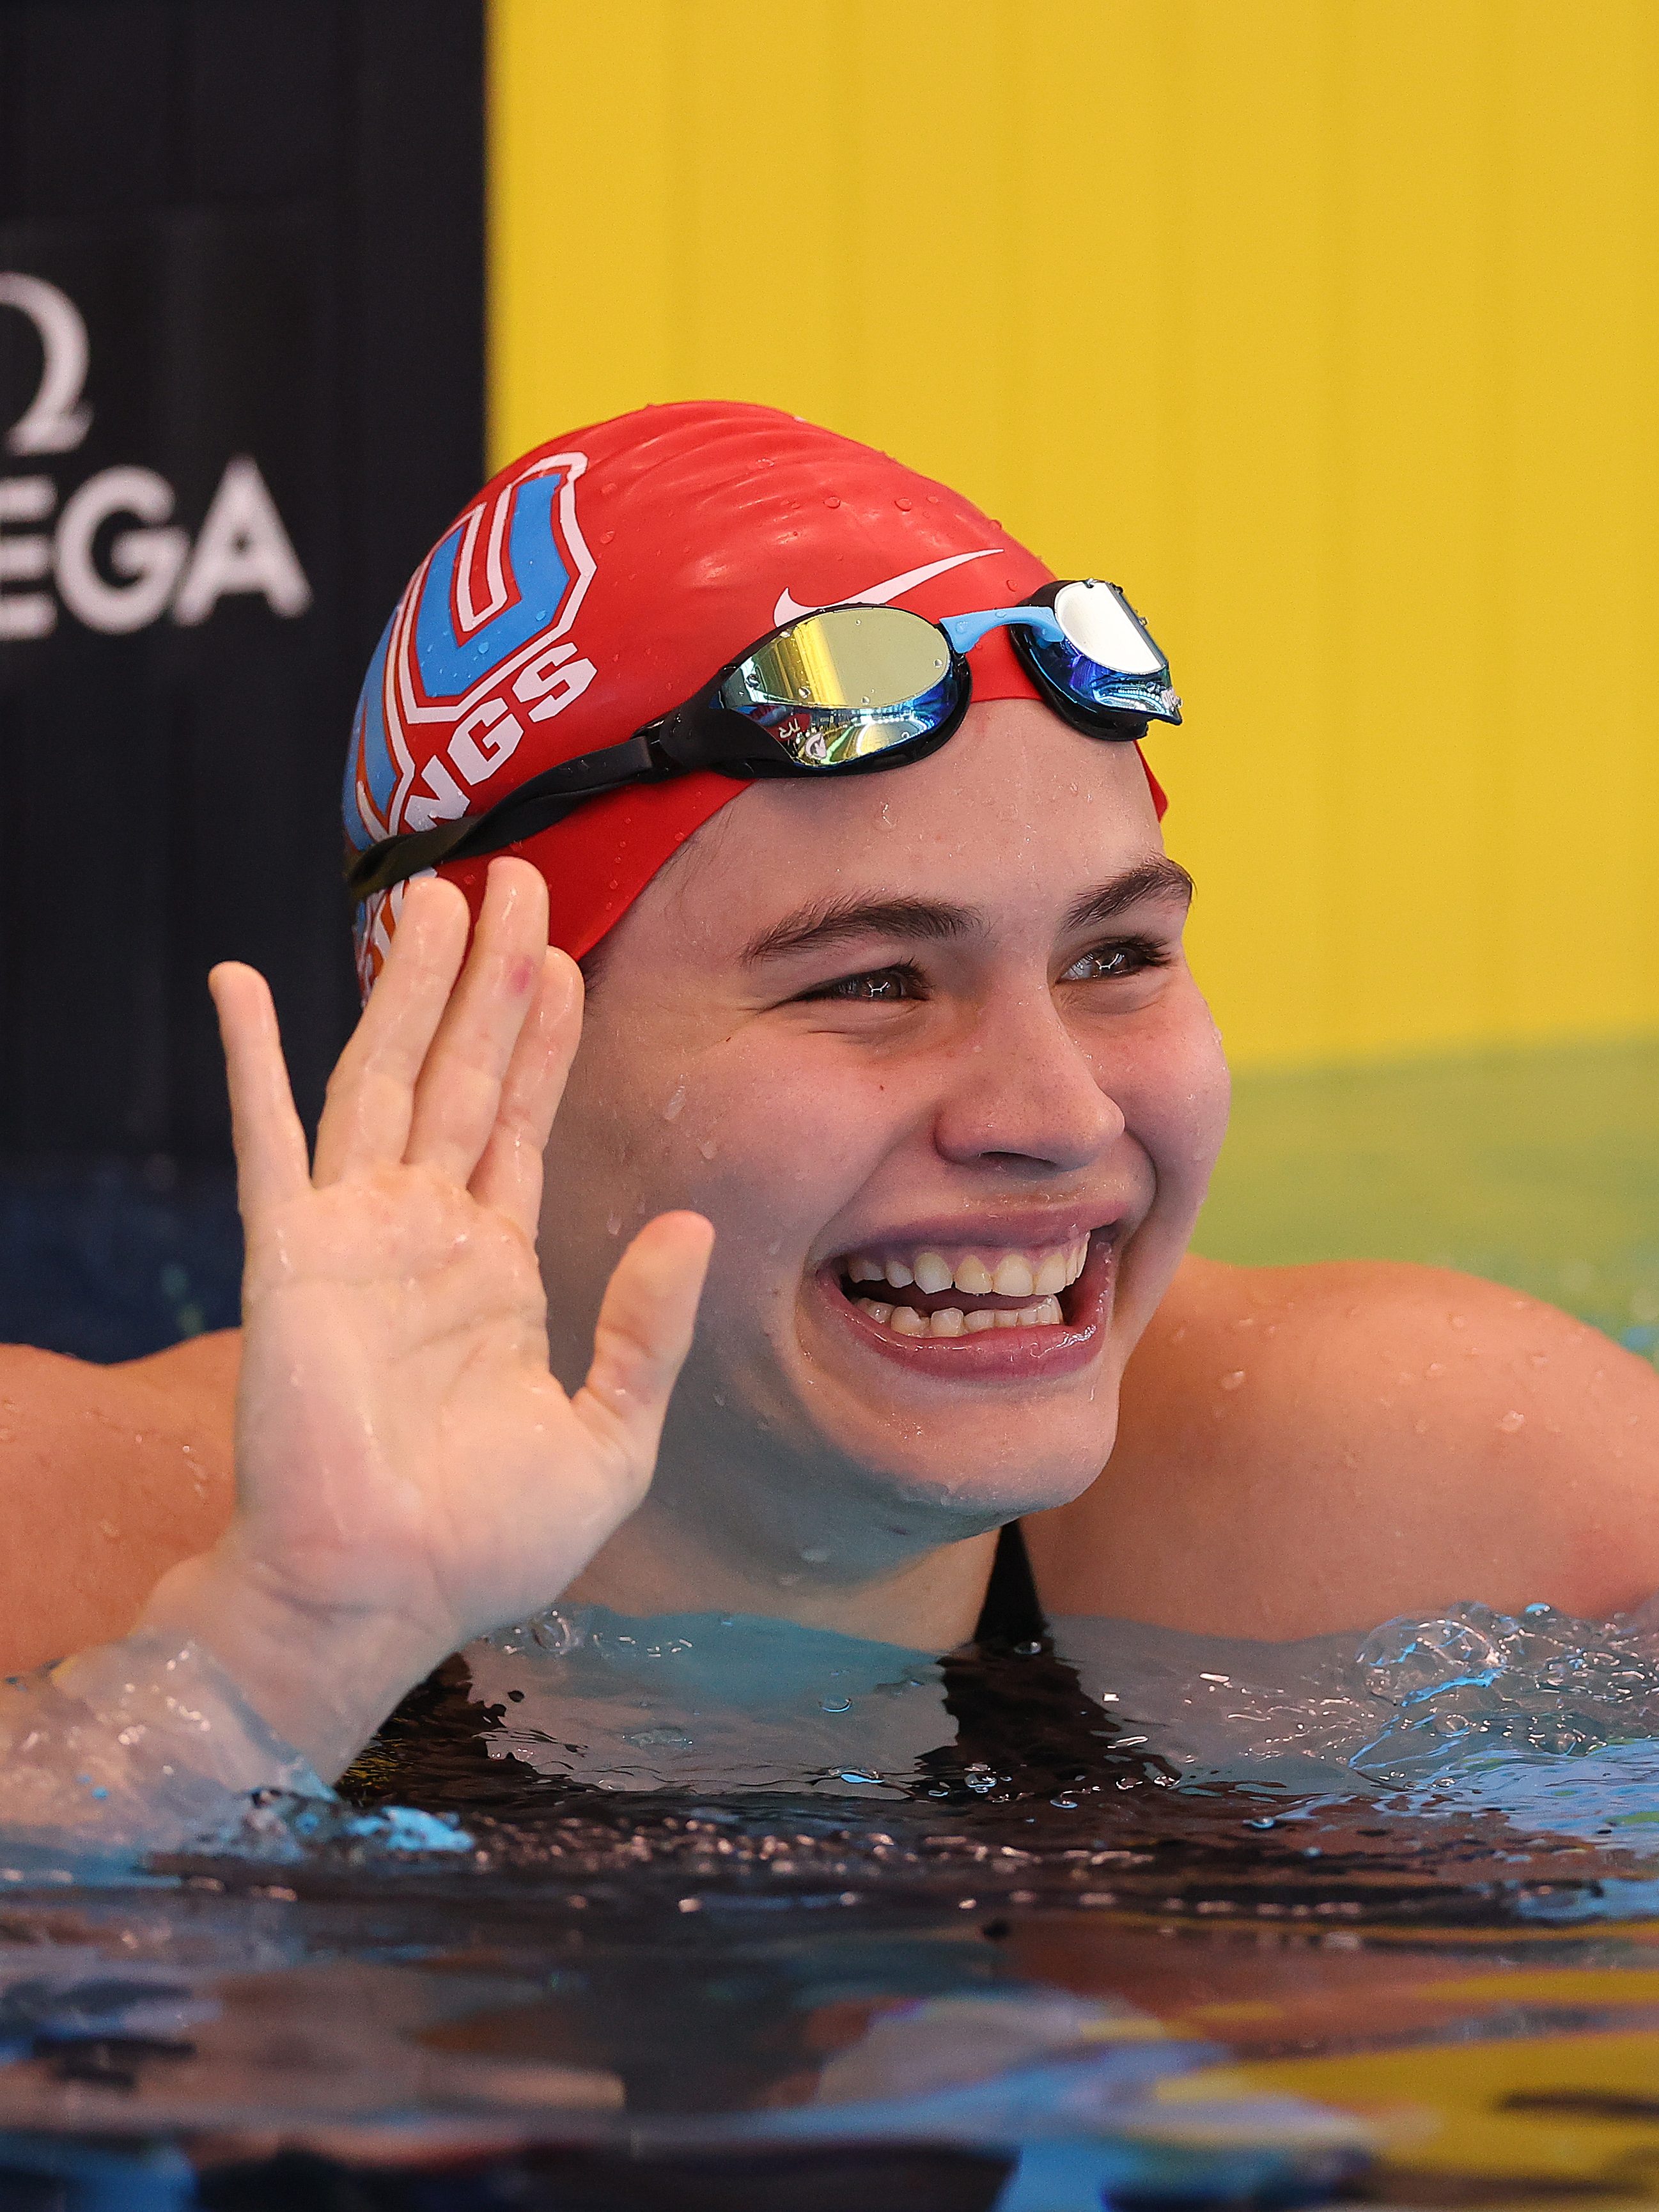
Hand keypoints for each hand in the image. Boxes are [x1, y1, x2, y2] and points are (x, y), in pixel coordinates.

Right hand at [139, 861, 711, 1776]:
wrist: (384, 1595)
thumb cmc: (487, 1542)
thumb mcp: (609, 1437)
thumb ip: (646, 1330)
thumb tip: (689, 1224)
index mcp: (495, 1270)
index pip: (521, 1122)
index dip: (545, 1039)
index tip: (566, 958)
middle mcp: (424, 1235)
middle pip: (461, 1073)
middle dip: (489, 980)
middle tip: (512, 880)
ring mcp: (354, 1236)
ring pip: (385, 1078)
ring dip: (409, 988)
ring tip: (438, 897)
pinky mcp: (290, 1255)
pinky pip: (267, 1138)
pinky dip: (250, 1056)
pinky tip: (240, 980)